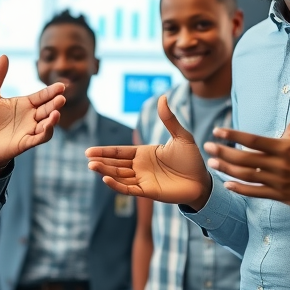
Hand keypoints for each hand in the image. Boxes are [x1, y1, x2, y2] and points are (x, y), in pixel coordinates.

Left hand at [0, 55, 64, 168]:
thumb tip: (4, 55)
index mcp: (25, 104)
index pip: (42, 95)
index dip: (52, 91)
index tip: (61, 85)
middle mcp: (31, 116)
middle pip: (47, 108)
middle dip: (55, 103)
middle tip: (61, 97)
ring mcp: (30, 130)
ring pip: (47, 124)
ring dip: (53, 119)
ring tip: (55, 113)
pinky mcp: (25, 142)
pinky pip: (39, 138)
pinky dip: (45, 133)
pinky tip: (47, 126)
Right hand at [86, 96, 211, 209]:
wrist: (202, 181)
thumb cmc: (192, 159)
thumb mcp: (181, 136)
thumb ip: (169, 119)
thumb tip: (162, 97)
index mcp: (144, 153)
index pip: (120, 152)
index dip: (105, 151)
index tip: (89, 151)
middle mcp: (140, 167)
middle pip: (116, 164)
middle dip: (101, 161)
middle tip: (87, 158)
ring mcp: (143, 180)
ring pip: (119, 175)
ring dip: (106, 172)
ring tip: (92, 166)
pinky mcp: (148, 192)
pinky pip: (129, 189)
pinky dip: (117, 185)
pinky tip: (106, 180)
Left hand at [203, 90, 289, 207]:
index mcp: (286, 148)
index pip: (252, 140)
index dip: (232, 135)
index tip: (217, 130)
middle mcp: (278, 165)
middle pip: (243, 158)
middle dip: (223, 151)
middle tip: (206, 145)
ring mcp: (278, 182)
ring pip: (246, 175)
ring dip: (226, 169)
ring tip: (212, 162)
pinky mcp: (281, 195)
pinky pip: (255, 192)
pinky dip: (240, 189)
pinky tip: (227, 185)